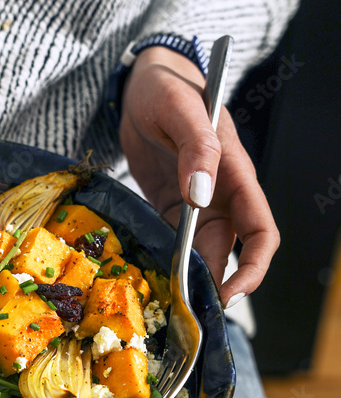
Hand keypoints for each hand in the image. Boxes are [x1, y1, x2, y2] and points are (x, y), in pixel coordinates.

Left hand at [119, 47, 278, 305]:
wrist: (138, 84)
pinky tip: (153, 279)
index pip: (260, 229)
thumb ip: (196, 147)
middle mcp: (221, 194)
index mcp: (235, 172)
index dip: (252, 265)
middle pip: (232, 251)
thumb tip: (201, 194)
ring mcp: (195, 203)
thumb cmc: (165, 87)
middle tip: (191, 313)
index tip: (231, 292)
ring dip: (192, 277)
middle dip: (218, 284)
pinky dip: (169, 261)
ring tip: (172, 305)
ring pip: (202, 252)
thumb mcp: (180, 108)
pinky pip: (175, 241)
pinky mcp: (170, 207)